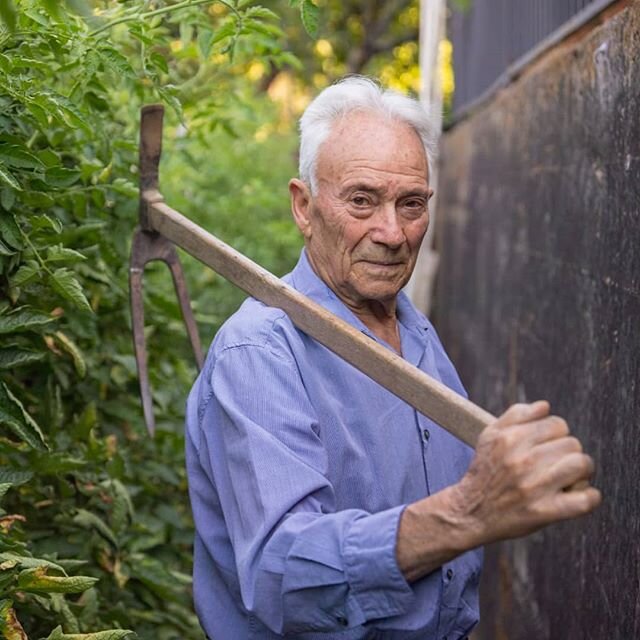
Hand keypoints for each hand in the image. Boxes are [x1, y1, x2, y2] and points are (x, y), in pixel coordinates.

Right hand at [451, 401, 601, 545]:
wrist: (471, 512)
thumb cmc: (485, 472)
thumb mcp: (489, 436)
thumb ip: (516, 415)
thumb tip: (544, 406)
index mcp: (510, 439)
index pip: (557, 424)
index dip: (556, 434)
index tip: (549, 446)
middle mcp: (522, 460)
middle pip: (572, 443)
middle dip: (568, 453)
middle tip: (557, 464)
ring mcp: (534, 487)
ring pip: (581, 465)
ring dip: (581, 472)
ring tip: (570, 478)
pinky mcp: (544, 512)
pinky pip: (583, 500)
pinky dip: (588, 497)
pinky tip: (577, 495)